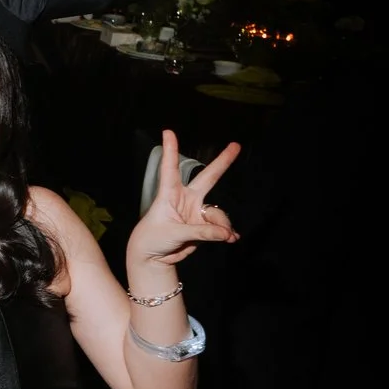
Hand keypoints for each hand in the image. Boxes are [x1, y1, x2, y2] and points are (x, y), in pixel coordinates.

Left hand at [129, 130, 239, 268]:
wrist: (153, 257)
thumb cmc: (153, 239)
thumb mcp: (174, 233)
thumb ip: (201, 232)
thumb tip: (225, 233)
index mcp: (169, 194)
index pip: (170, 169)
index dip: (170, 150)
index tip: (167, 132)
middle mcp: (186, 199)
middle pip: (208, 177)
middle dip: (223, 162)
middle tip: (236, 145)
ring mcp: (196, 211)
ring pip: (218, 213)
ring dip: (222, 225)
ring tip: (223, 237)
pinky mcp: (204, 225)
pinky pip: (221, 227)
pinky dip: (227, 233)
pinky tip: (231, 238)